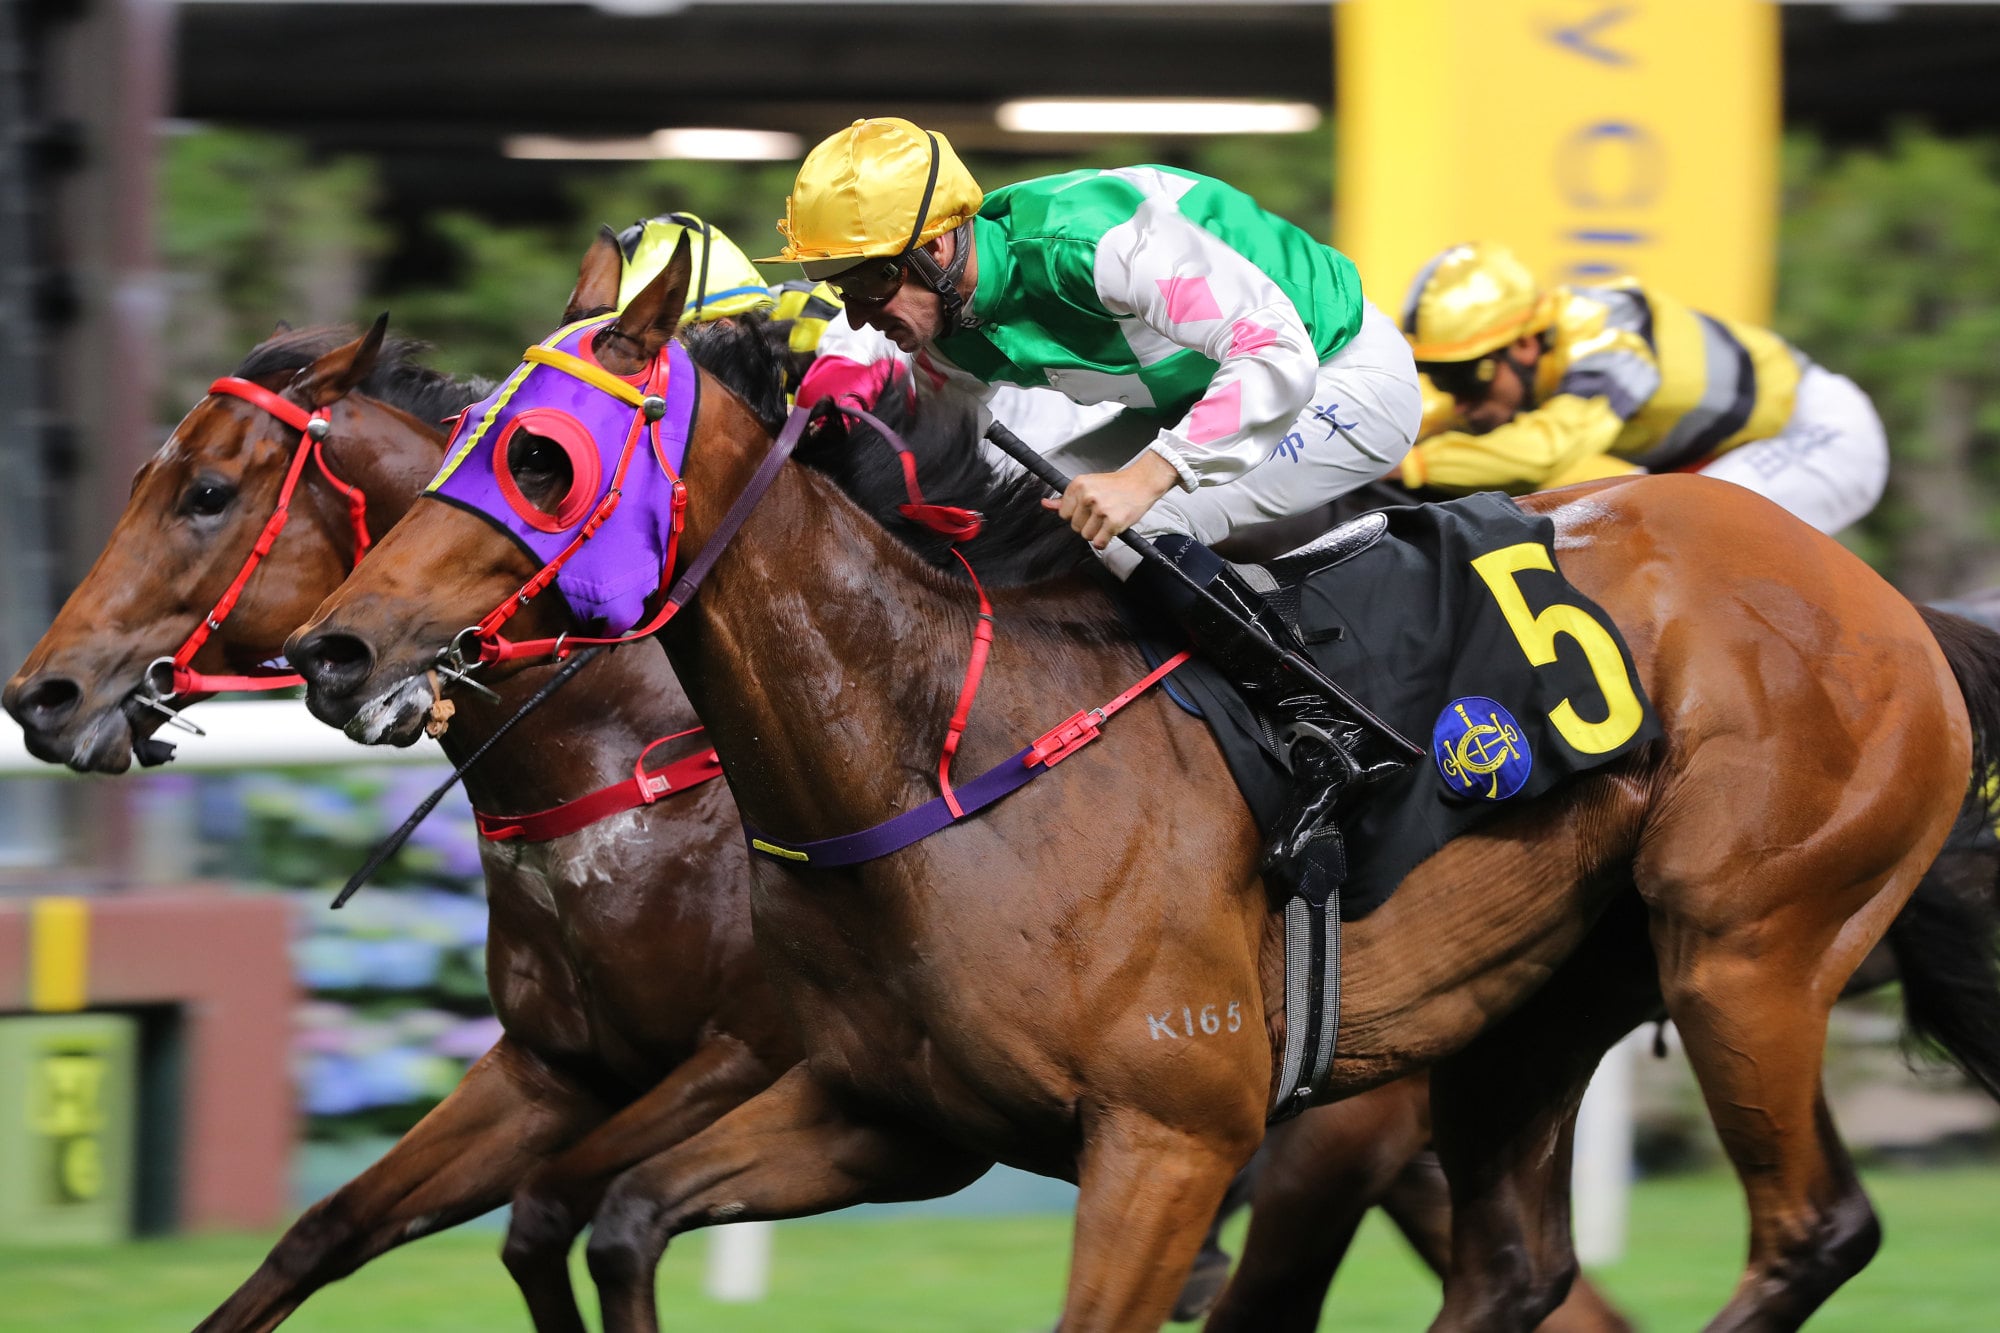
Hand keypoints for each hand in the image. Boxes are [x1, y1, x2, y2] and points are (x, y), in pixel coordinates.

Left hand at [1042, 451, 1179, 548]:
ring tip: (1107, 519)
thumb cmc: (1117, 485)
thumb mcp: (1088, 486)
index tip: (1087, 510)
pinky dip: (1105, 540)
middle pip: (1074, 527)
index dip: (1075, 515)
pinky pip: (1099, 542)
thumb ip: (1066, 498)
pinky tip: (1111, 528)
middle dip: (1087, 524)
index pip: (1063, 514)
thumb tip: (1046, 504)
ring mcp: (1101, 509)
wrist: (1142, 482)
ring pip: (1086, 536)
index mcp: (1078, 485)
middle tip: (1101, 513)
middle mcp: (1088, 496)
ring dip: (1097, 532)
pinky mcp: (1113, 522)